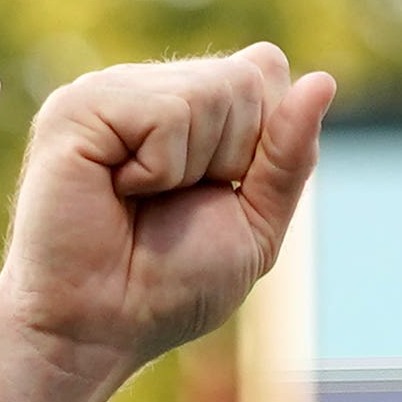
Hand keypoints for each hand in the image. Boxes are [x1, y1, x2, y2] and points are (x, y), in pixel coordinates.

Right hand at [0, 46, 333, 401]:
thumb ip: (289, 155)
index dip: (261, 144)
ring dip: (193, 168)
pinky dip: (161, 169)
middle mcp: (148, 86)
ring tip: (141, 200)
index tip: (215, 196)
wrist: (98, 331)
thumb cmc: (168, 287)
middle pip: (247, 77)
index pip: (266, 71)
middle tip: (171, 206)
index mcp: (187, 103)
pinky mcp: (78, 106)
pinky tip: (118, 191)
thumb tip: (322, 82)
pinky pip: (168, 113)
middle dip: (232, 157)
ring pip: (211, 91)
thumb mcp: (255, 223)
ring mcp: (110, 89)